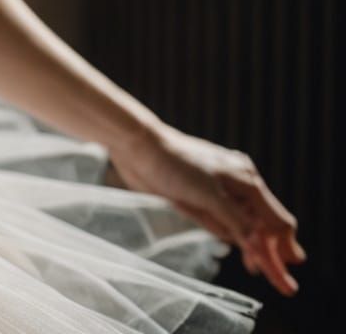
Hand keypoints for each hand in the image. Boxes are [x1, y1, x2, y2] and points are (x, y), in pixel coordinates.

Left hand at [105, 121, 303, 296]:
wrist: (138, 146)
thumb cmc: (174, 164)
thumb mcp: (209, 195)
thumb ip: (236, 221)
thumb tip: (260, 246)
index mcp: (246, 180)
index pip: (276, 220)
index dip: (284, 247)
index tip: (288, 274)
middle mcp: (238, 185)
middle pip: (262, 225)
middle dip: (269, 250)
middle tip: (277, 279)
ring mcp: (220, 191)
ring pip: (242, 225)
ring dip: (246, 242)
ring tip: (250, 263)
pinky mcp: (202, 197)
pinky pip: (223, 221)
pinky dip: (227, 233)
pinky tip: (234, 245)